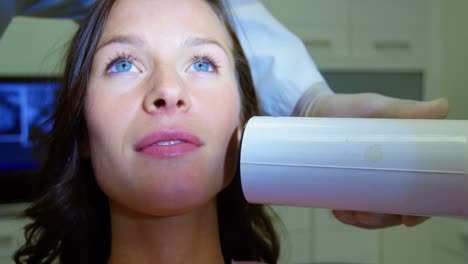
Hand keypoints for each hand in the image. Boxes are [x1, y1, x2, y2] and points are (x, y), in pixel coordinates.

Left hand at [308, 92, 448, 228]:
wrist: (313, 111)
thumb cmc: (350, 109)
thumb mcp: (376, 108)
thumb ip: (405, 110)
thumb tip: (442, 108)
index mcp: (408, 158)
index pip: (422, 191)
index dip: (420, 209)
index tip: (407, 218)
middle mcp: (393, 173)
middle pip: (398, 208)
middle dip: (384, 218)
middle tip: (364, 215)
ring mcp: (370, 181)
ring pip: (375, 212)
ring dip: (365, 220)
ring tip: (347, 214)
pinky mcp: (350, 185)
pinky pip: (353, 207)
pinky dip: (348, 214)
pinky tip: (338, 211)